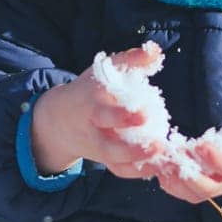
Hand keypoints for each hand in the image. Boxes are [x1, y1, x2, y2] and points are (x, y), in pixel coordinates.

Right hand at [30, 45, 166, 177]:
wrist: (59, 119)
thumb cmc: (90, 89)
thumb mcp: (104, 70)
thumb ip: (131, 59)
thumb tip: (156, 51)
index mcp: (91, 104)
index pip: (104, 112)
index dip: (123, 115)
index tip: (145, 113)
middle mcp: (92, 129)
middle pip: (108, 145)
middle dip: (132, 148)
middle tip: (158, 144)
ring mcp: (97, 147)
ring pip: (114, 160)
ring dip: (138, 161)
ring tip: (161, 156)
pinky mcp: (103, 159)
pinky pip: (118, 169)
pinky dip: (137, 171)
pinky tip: (157, 166)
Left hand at [155, 82, 221, 204]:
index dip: (217, 158)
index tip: (199, 144)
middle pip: (210, 187)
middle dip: (189, 173)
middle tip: (170, 153)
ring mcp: (220, 185)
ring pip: (196, 193)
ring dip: (175, 179)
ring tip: (159, 160)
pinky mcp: (208, 185)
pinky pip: (189, 193)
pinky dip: (172, 185)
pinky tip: (158, 167)